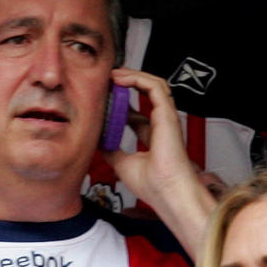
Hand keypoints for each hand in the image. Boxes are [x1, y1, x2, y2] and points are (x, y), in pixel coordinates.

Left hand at [103, 69, 199, 203]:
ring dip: (132, 76)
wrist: (167, 191)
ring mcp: (166, 118)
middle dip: (127, 83)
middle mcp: (161, 125)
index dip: (121, 104)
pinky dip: (138, 78)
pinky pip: (155, 86)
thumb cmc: (154, 185)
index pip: (137, 114)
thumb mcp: (122, 164)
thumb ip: (112, 150)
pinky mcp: (167, 113)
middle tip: (107, 80)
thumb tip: (99, 141)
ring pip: (153, 84)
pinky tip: (120, 78)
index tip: (105, 100)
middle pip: (146, 94)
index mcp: (153, 138)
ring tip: (113, 75)